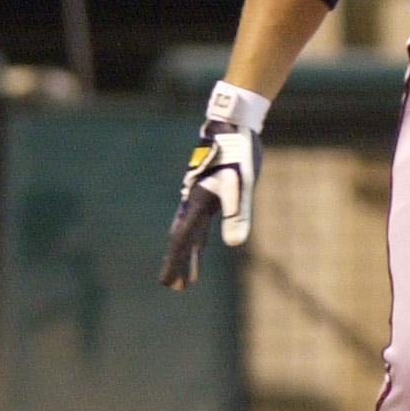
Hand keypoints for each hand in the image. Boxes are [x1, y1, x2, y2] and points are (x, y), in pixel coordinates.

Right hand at [159, 120, 258, 288]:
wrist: (231, 124)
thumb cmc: (237, 153)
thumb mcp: (241, 185)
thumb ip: (238, 215)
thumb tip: (235, 245)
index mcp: (199, 204)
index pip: (183, 240)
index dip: (176, 263)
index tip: (168, 283)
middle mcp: (194, 202)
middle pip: (182, 239)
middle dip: (178, 263)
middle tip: (174, 286)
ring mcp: (200, 196)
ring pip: (190, 231)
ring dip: (189, 253)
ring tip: (188, 275)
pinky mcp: (209, 191)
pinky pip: (199, 222)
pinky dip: (198, 237)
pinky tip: (201, 244)